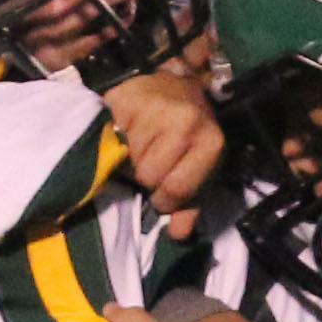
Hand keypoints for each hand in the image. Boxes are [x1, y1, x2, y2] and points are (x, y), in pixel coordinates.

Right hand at [99, 69, 222, 232]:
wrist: (178, 87)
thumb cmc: (192, 137)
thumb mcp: (200, 171)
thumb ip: (190, 205)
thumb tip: (178, 234)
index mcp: (210, 143)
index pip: (175, 189)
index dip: (164, 200)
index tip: (161, 197)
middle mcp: (185, 121)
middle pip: (148, 175)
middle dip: (147, 178)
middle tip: (150, 164)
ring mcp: (154, 106)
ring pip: (128, 158)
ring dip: (130, 159)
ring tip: (140, 146)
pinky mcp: (125, 97)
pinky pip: (111, 136)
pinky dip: (115, 140)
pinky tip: (126, 133)